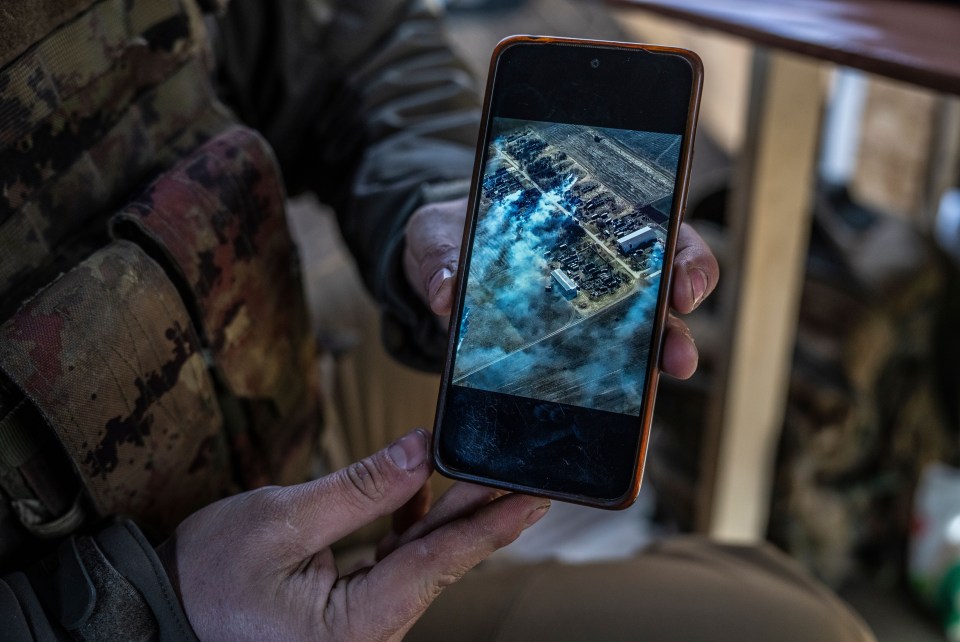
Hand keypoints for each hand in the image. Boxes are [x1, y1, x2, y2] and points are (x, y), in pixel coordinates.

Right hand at [160, 429, 548, 640]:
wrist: (161, 611)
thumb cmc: (205, 578)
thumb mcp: (282, 521)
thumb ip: (361, 489)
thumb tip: (420, 452)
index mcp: (356, 625)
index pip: (438, 564)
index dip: (489, 523)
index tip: (530, 495)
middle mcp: (370, 632)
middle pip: (438, 561)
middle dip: (480, 513)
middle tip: (519, 472)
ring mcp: (362, 623)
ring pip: (421, 561)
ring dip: (449, 515)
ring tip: (481, 473)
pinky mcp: (352, 609)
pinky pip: (396, 566)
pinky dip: (411, 527)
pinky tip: (420, 495)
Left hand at [403, 198, 718, 379]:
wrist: (436, 271)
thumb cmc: (451, 234)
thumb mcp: (437, 232)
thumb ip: (440, 252)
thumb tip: (444, 293)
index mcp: (584, 224)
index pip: (656, 232)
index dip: (682, 257)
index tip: (679, 284)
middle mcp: (600, 271)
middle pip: (663, 294)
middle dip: (678, 325)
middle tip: (677, 355)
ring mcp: (587, 317)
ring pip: (640, 341)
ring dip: (656, 365)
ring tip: (655, 393)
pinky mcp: (563, 354)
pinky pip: (598, 376)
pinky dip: (610, 395)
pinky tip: (611, 412)